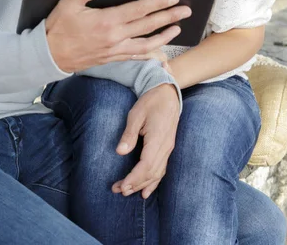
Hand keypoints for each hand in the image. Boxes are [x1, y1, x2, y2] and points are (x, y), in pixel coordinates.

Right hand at [46, 0, 190, 72]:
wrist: (48, 56)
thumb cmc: (57, 28)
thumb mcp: (68, 4)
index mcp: (107, 21)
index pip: (138, 10)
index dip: (157, 3)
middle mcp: (115, 37)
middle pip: (148, 25)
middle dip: (169, 16)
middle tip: (186, 10)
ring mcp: (114, 50)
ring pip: (146, 43)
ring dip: (164, 35)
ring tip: (177, 28)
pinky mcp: (111, 58)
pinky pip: (135, 56)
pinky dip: (148, 52)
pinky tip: (157, 50)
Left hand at [112, 83, 179, 198]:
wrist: (168, 93)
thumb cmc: (151, 102)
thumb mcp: (136, 114)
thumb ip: (129, 134)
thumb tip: (120, 152)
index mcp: (157, 139)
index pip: (146, 165)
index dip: (134, 178)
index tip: (122, 186)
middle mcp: (165, 147)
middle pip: (151, 173)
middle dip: (134, 184)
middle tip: (118, 190)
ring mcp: (168, 148)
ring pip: (157, 173)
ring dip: (142, 184)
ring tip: (126, 191)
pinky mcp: (167, 148)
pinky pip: (162, 169)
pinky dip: (154, 182)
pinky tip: (145, 191)